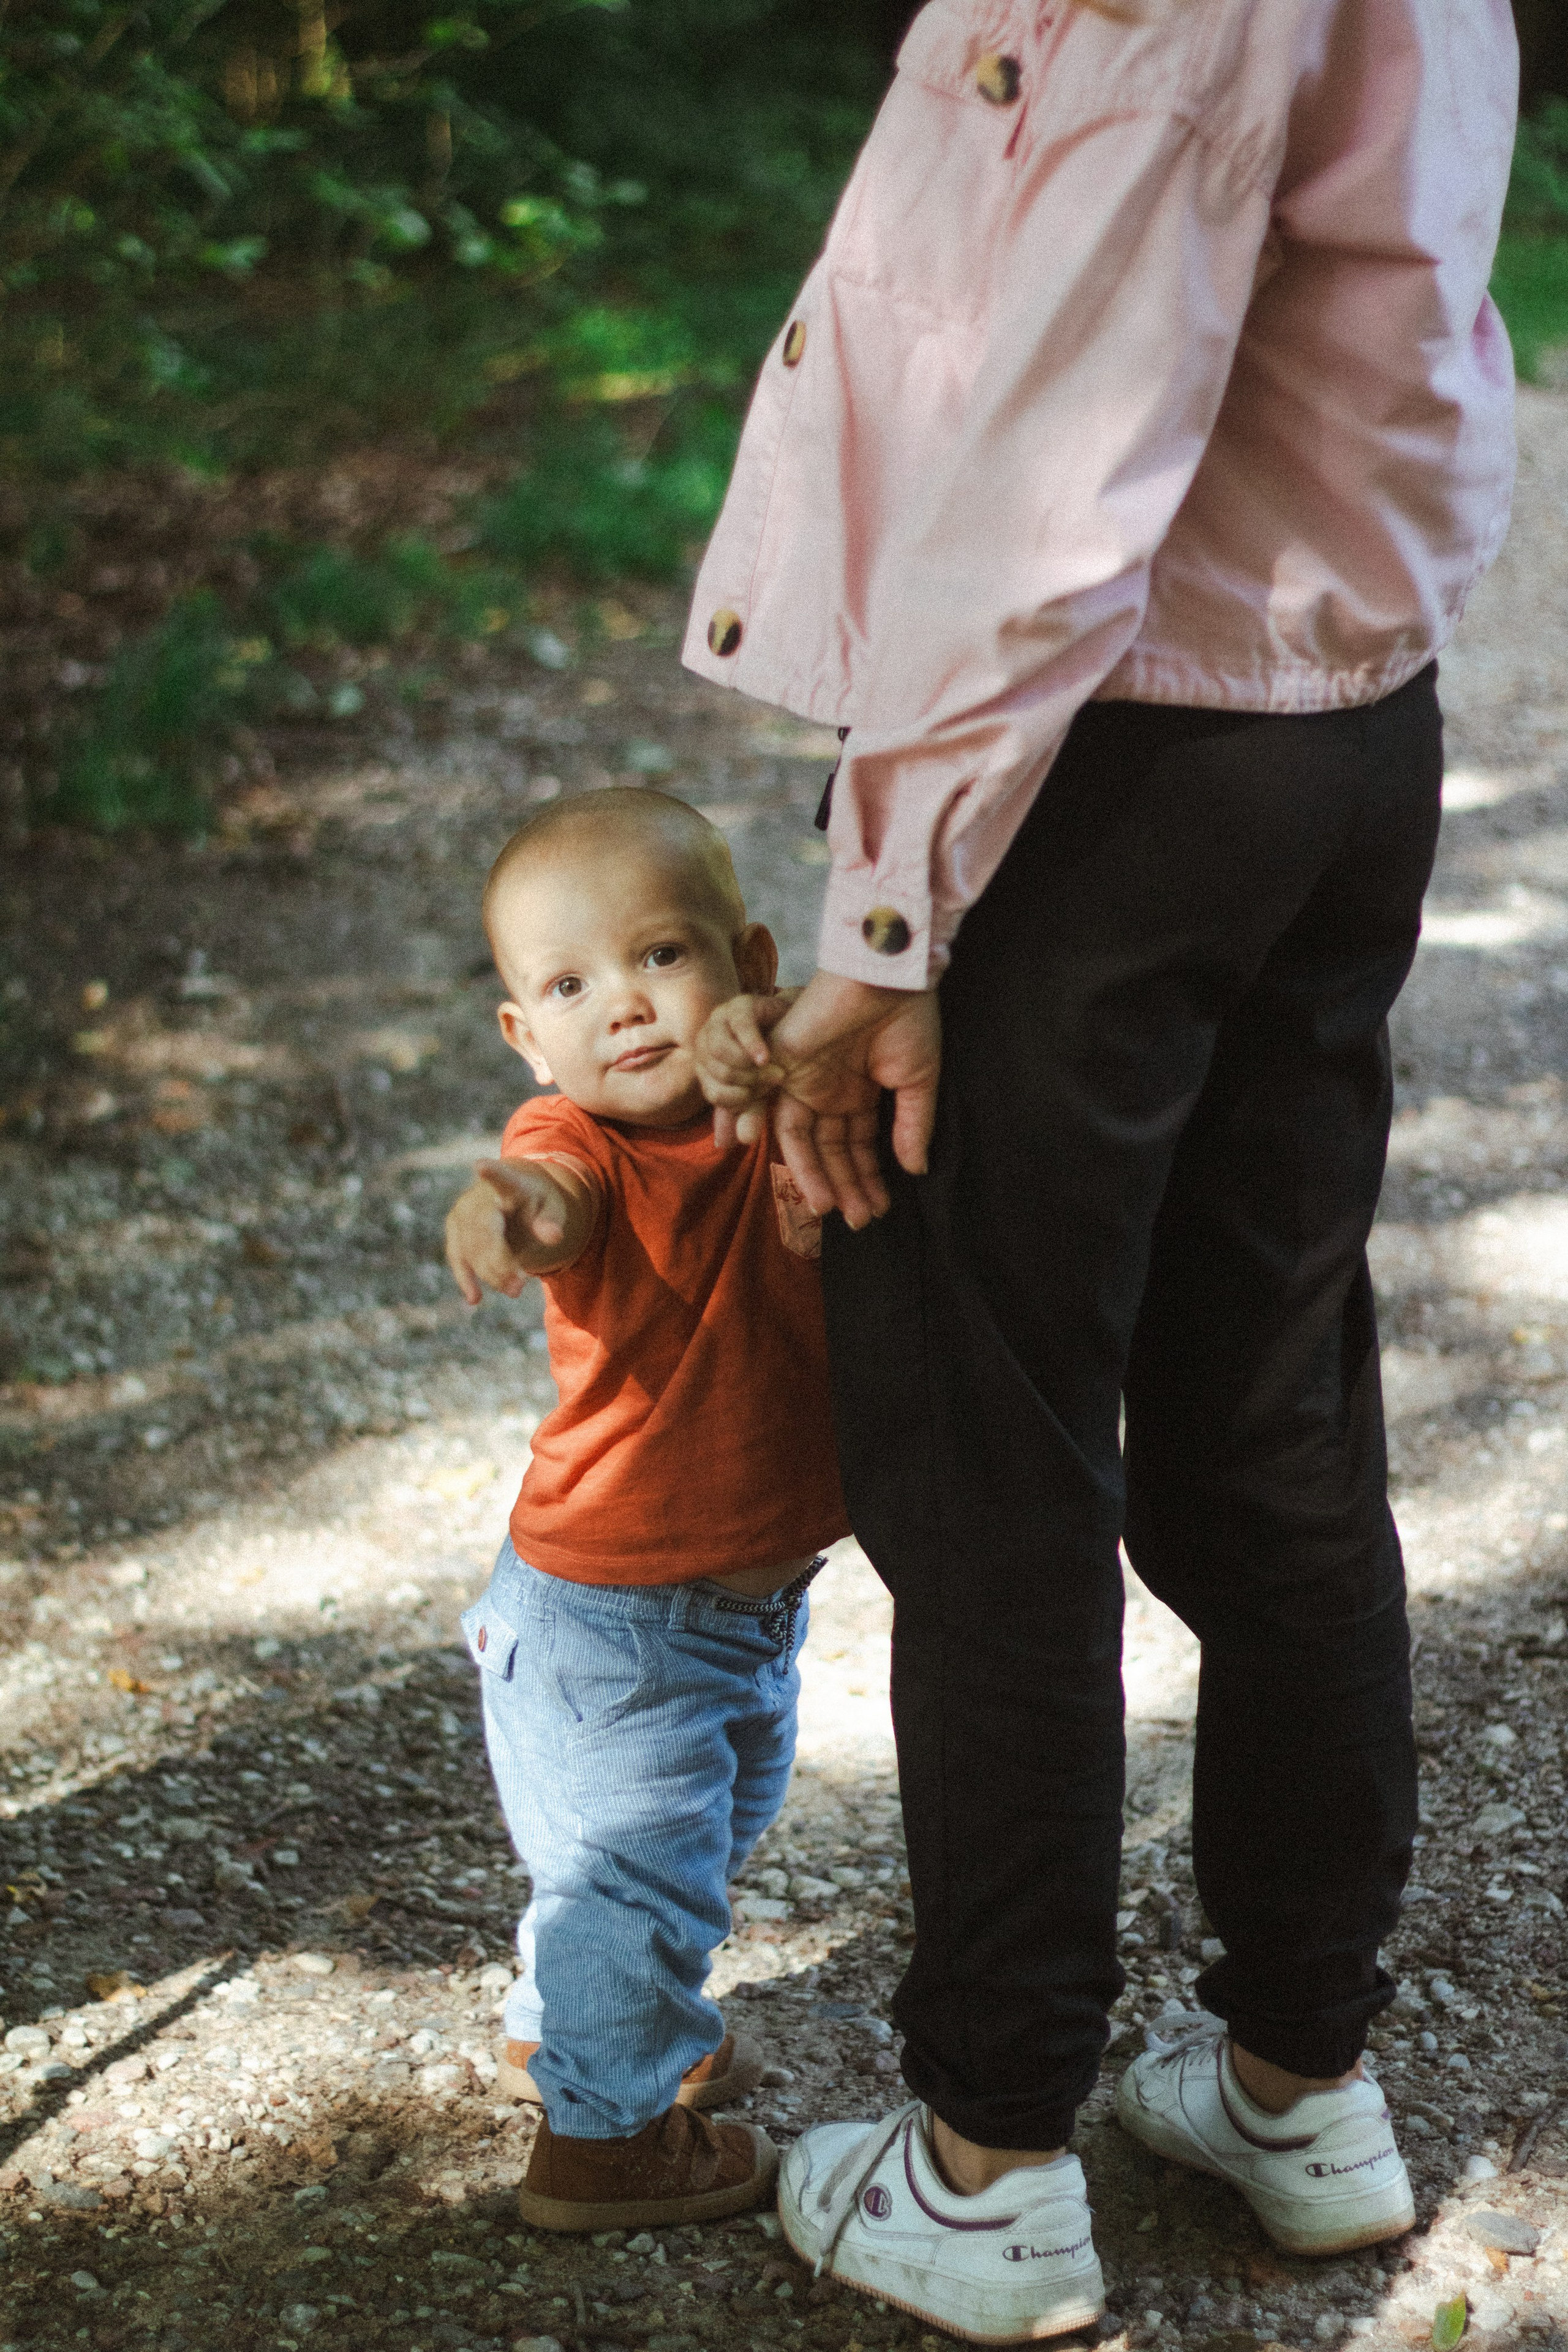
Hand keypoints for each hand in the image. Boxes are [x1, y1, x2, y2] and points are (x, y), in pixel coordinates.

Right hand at [444, 1158, 578, 1304]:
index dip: (491, 1172)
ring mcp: (463, 1213)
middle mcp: (479, 1196)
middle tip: (519, 1287)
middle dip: (499, 1262)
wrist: (511, 1196)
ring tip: (515, 1291)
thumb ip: (550, 1221)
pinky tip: (474, 1298)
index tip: (480, 1164)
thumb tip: (554, 1237)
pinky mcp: (455, 1231)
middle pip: (484, 1231)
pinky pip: (457, 1257)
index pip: (500, 1178)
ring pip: (471, 1249)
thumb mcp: (550, 1208)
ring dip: (490, 1274)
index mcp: (508, 1184)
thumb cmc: (534, 1202)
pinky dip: (466, 1278)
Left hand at [695, 988, 797, 1145]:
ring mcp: (720, 1019)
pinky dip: (753, 1045)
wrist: (795, 1022)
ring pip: (722, 1053)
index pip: (713, 1093)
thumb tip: (725, 1145)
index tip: (763, 1096)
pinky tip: (765, 1057)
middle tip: (774, 1081)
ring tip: (775, 1068)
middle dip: (749, 1084)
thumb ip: (745, 1113)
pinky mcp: (740, 1005)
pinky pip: (739, 1027)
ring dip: (752, 1068)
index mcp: (705, 1064)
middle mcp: (706, 1041)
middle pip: (716, 1074)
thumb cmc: (775, 1057)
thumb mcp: (760, 1090)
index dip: (739, 1100)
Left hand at [763, 973, 941, 1229]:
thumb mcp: (916, 1081)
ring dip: (817, 1177)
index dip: (867, 1178)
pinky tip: (809, 1182)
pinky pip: (776, 1115)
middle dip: (844, 1185)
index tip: (879, 1208)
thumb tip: (916, 1169)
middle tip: (859, 1221)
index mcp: (858, 1090)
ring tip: (833, 1210)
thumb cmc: (907, 1019)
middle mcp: (828, 1090)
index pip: (857, 1145)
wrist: (887, 975)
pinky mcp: (784, 1068)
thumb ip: (912, 1126)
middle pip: (829, 1149)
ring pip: (803, 1141)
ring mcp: (805, 1080)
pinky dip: (790, 1150)